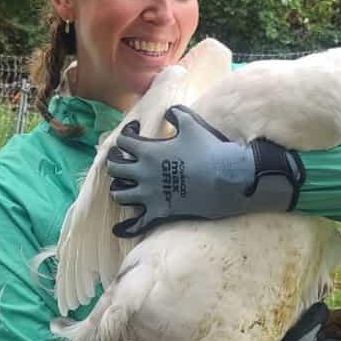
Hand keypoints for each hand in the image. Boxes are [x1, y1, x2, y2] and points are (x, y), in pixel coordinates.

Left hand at [107, 105, 303, 238]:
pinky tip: (118, 228)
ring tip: (126, 185)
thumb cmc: (209, 149)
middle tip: (122, 159)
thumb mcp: (191, 124)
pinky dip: (126, 227)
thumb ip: (176, 114)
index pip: (122, 142)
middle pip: (114, 169)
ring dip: (120, 189)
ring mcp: (150, 195)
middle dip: (116, 162)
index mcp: (148, 152)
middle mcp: (143, 174)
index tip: (134, 131)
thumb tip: (167, 112)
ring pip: (119, 195)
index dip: (126, 134)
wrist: (226, 177)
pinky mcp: (160, 211)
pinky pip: (137, 223)